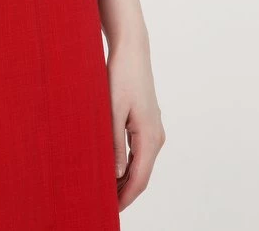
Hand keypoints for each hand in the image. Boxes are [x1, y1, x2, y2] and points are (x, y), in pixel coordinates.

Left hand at [107, 34, 165, 210]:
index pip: (139, 179)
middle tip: (102, 203)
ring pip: (141, 164)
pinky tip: (112, 166)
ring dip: (125, 179)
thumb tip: (117, 174)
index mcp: (149, 137)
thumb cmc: (120, 75)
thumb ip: (115, 143)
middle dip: (124, 192)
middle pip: (141, 175)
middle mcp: (156, 137)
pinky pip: (139, 151)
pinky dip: (127, 164)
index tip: (110, 209)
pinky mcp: (148, 122)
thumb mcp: (112, 110)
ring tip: (104, 189)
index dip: (125, 197)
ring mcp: (154, 130)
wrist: (132, 49)